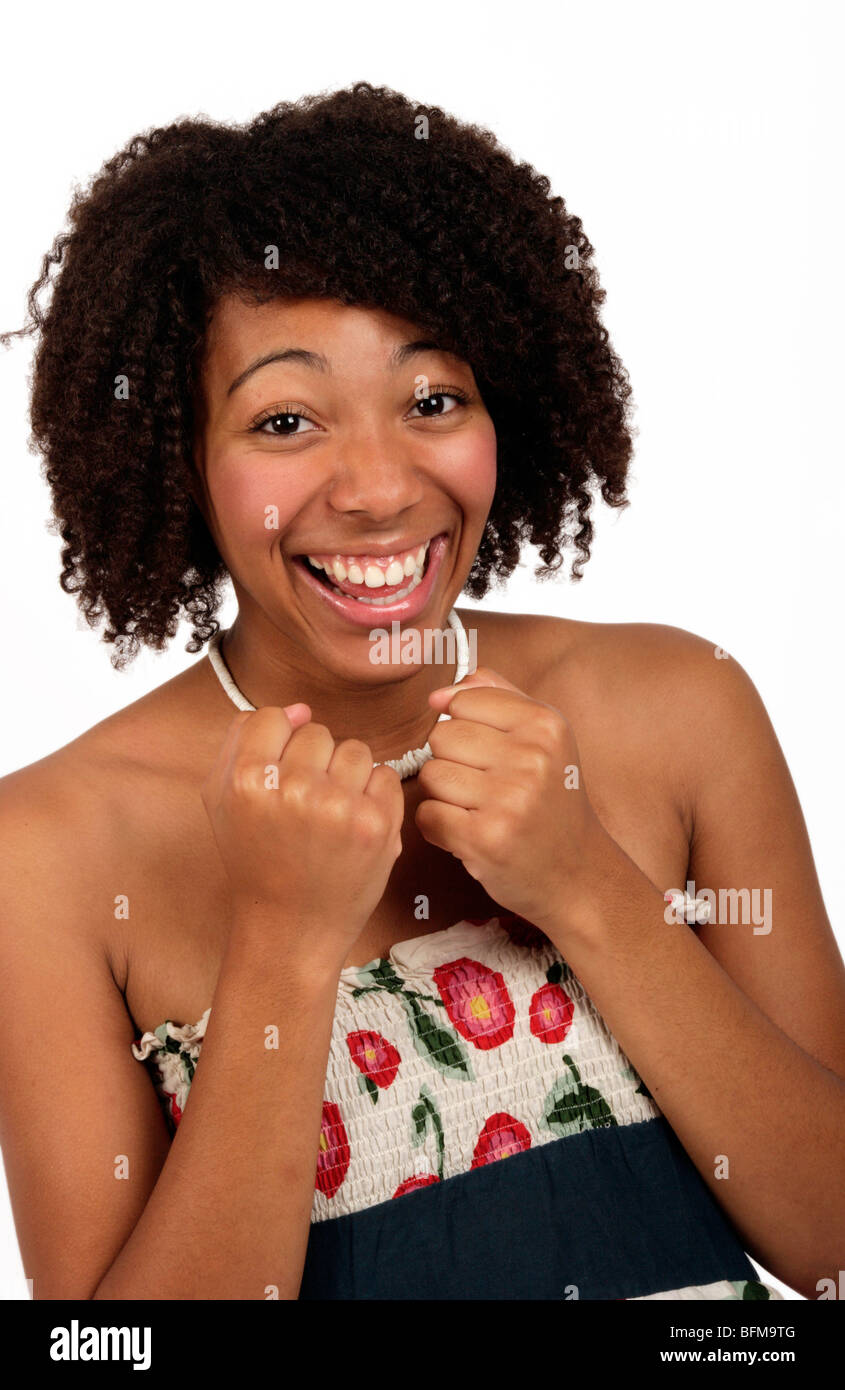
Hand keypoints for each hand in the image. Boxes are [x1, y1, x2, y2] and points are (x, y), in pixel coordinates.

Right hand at [201, 704, 404, 965]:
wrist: (290, 929)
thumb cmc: (255, 862)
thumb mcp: (221, 800)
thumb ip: (244, 740)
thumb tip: (299, 708)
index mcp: (247, 780)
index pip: (272, 717)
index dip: (277, 745)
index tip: (278, 778)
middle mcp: (293, 788)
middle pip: (316, 731)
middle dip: (314, 762)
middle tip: (304, 808)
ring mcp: (338, 806)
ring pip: (355, 749)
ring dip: (347, 776)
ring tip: (330, 817)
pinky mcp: (376, 824)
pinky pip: (385, 774)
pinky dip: (374, 797)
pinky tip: (354, 827)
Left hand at [415, 667, 608, 930]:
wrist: (577, 872)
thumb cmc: (551, 800)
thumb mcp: (543, 736)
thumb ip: (495, 696)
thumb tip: (438, 695)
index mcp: (546, 724)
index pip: (462, 702)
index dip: (465, 728)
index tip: (491, 753)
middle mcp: (532, 758)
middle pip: (441, 737)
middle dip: (452, 762)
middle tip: (485, 788)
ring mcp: (510, 800)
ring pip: (431, 775)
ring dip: (445, 797)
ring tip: (479, 811)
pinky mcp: (485, 839)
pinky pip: (428, 814)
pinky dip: (440, 828)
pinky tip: (470, 834)